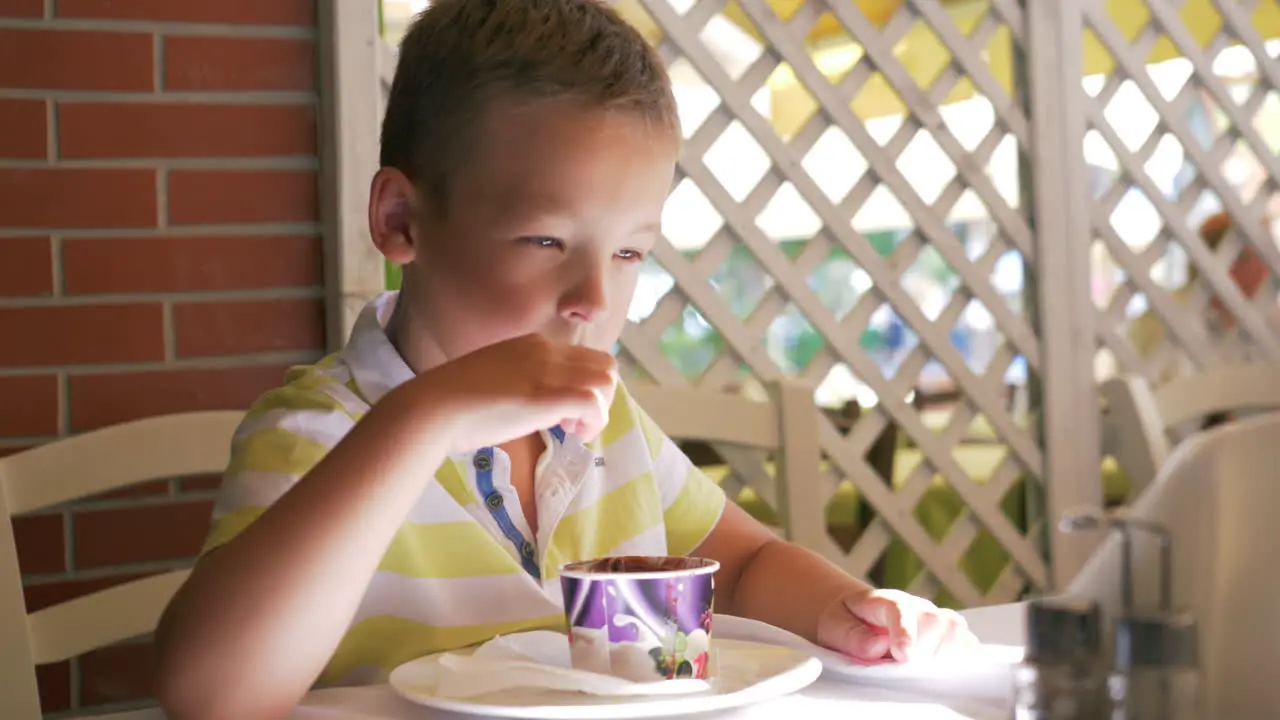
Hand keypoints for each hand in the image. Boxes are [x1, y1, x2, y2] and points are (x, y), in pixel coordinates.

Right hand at [410, 333, 617, 452]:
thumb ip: (516, 382)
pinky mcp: (549, 396)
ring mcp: (549, 371)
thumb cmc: (452, 401)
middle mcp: (546, 351)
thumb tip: (527, 404)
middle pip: (604, 365)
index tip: (565, 412)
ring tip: (573, 429)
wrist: (433, 407)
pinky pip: (595, 404)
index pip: (582, 357)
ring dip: (599, 408)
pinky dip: (593, 421)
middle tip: (575, 422)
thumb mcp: (492, 379)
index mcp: (532, 344)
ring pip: (607, 381)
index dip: (583, 386)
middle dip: (600, 396)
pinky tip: (572, 435)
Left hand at [816, 588, 978, 663]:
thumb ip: (854, 637)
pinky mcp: (945, 631)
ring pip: (955, 629)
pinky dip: (958, 656)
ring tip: (921, 668)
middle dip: (924, 651)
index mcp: (882, 601)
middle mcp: (913, 605)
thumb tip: (879, 646)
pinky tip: (941, 668)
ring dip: (943, 655)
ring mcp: (932, 617)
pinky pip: (964, 641)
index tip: (903, 656)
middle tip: (904, 666)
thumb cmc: (842, 620)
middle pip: (936, 621)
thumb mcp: (834, 626)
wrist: (851, 612)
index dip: (905, 633)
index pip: (899, 610)